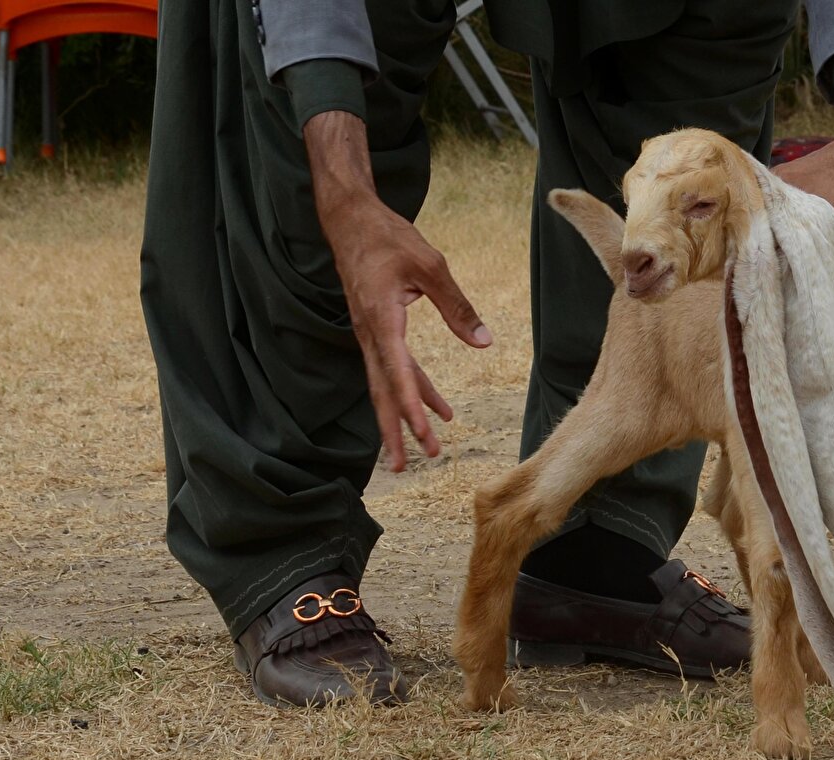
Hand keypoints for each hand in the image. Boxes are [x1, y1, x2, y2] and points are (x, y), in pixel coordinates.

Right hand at [304, 111, 491, 470]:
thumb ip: (457, 306)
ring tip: (423, 450)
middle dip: (396, 430)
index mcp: (381, 318)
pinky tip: (436, 407)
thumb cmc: (388, 237)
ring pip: (387, 385)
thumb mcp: (429, 265)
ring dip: (404, 417)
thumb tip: (483, 343)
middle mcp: (370, 334)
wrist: (349, 220)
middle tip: (407, 466)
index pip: (398, 372)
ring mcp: (370, 334)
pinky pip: (394, 368)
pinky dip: (413, 389)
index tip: (424, 435)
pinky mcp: (375, 330)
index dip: (411, 407)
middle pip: (383, 392)